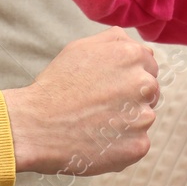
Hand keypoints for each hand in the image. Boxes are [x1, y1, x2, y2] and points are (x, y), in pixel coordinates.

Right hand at [1, 27, 160, 174]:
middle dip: (131, 98)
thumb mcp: (81, 48)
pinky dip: (121, 144)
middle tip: (101, 106)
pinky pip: (137, 143)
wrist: (36, 125)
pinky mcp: (138, 145)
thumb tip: (135, 44)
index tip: (110, 87)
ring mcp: (143, 116)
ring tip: (95, 124)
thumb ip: (114, 41)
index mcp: (132, 56)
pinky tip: (98, 140)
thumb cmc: (56, 86)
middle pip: (150, 92)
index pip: (149, 65)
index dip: (129, 76)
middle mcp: (143, 83)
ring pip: (143, 118)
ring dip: (126, 122)